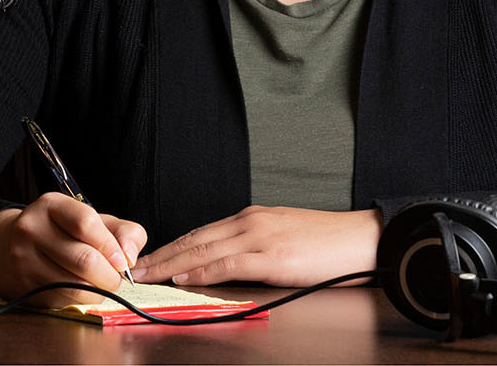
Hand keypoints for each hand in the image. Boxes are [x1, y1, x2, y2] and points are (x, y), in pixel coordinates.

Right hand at [0, 193, 148, 306]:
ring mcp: (23, 259)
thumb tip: (130, 255)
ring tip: (101, 285)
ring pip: (75, 285)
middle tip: (116, 279)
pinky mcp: (23, 286)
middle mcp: (32, 229)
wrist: (4, 245)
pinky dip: (80, 300)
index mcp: (51, 205)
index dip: (110, 245)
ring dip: (98, 292)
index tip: (122, 260)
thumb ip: (121, 230)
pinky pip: (62, 300)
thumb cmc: (57, 231)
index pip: (85, 223)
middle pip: (83, 259)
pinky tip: (80, 291)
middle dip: (110, 276)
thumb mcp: (89, 219)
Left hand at [132, 206, 382, 288]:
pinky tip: (183, 278)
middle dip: (161, 255)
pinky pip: (227, 263)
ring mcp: (259, 238)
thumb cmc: (327, 243)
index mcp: (251, 218)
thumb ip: (254, 245)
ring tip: (147, 274)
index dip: (171, 246)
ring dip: (170, 264)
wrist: (362, 239)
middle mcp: (249, 222)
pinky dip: (201, 271)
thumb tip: (227, 262)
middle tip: (134, 267)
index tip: (149, 258)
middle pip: (194, 239)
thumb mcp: (283, 236)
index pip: (200, 232)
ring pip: (203, 249)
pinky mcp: (272, 257)